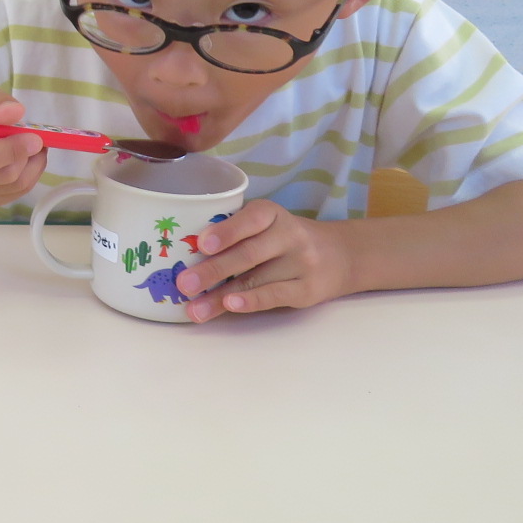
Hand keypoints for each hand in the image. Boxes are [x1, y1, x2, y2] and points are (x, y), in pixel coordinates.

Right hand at [0, 86, 48, 213]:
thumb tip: (15, 113)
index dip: (16, 150)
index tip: (35, 137)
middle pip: (5, 176)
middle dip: (29, 158)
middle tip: (39, 141)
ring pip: (13, 188)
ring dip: (32, 168)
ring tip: (32, 149)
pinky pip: (11, 196)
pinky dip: (26, 179)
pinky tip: (22, 162)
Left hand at [176, 200, 354, 321]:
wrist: (338, 255)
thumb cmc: (282, 239)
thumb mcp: (264, 225)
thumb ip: (234, 234)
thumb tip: (185, 258)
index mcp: (271, 213)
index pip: (250, 219)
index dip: (227, 231)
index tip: (202, 244)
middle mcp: (289, 235)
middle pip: (247, 254)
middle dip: (212, 271)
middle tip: (184, 284)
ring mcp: (301, 263)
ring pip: (255, 280)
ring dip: (220, 297)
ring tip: (194, 308)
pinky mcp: (308, 289)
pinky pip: (275, 295)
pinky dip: (251, 301)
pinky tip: (230, 306)